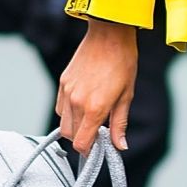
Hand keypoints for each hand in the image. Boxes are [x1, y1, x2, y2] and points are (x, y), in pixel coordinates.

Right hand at [56, 19, 138, 154]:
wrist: (109, 34)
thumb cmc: (123, 63)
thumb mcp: (126, 96)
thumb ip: (119, 124)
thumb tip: (120, 147)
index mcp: (94, 108)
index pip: (82, 144)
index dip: (89, 152)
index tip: (97, 149)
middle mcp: (76, 102)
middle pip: (70, 136)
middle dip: (82, 140)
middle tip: (97, 133)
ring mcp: (67, 91)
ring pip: (63, 123)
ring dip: (74, 127)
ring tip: (90, 118)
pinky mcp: (62, 82)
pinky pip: (60, 107)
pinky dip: (68, 113)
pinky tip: (82, 106)